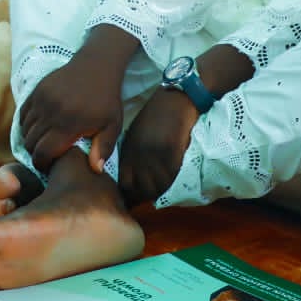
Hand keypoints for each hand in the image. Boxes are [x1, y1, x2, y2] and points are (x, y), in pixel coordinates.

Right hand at [19, 53, 125, 174]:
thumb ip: (104, 148)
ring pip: (25, 129)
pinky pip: (22, 114)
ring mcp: (42, 99)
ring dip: (30, 139)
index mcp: (69, 124)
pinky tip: (37, 128)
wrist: (97, 66)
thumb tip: (96, 170)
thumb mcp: (112, 125)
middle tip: (45, 156)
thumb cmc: (107, 99)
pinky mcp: (37, 90)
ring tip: (42, 142)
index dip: (42, 164)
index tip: (48, 167)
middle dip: (35, 154)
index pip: (43, 152)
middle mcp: (52, 112)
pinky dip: (26, 124)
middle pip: (31, 143)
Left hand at [118, 86, 198, 205]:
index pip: (123, 183)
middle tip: (145, 201)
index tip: (130, 200)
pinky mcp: (172, 152)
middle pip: (139, 189)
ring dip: (156, 193)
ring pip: (156, 188)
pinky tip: (169, 184)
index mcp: (128, 149)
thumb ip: (130, 156)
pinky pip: (170, 178)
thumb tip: (126, 179)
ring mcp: (155, 155)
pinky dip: (169, 185)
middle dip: (141, 198)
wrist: (177, 98)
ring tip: (158, 195)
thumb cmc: (155, 115)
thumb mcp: (135, 134)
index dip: (127, 195)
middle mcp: (139, 155)